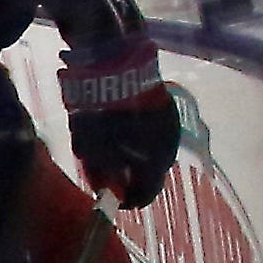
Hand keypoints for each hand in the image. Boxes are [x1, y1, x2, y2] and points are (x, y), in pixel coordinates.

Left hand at [59, 34, 179, 210]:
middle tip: (109, 174)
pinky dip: (142, 140)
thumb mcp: (89, 146)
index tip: (113, 200)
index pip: (145, 194)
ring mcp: (172, 125)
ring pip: (155, 154)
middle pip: (152, 174)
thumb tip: (104, 188)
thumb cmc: (98, 110)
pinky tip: (125, 130)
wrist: (116, 62)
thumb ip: (99, 172)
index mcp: (152, 160)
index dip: (127, 201)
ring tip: (113, 150)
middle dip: (130, 177)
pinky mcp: (169, 108)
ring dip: (137, 158)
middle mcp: (168, 146)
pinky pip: (157, 134)